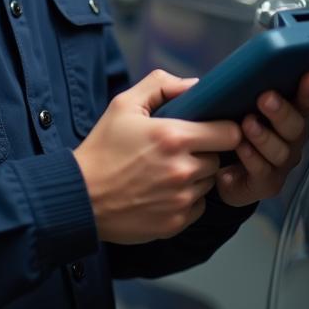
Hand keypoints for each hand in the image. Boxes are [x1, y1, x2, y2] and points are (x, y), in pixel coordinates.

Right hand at [72, 70, 242, 244]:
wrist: (80, 195)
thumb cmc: (102, 147)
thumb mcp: (124, 104)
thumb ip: (161, 85)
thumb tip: (196, 85)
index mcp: (174, 136)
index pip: (229, 133)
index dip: (223, 129)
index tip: (210, 129)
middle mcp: (182, 169)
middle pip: (219, 158)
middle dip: (204, 152)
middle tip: (178, 150)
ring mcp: (180, 199)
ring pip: (208, 182)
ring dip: (195, 175)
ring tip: (166, 170)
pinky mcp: (175, 223)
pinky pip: (198, 206)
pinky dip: (186, 198)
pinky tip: (162, 191)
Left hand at [216, 70, 308, 206]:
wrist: (219, 170)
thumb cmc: (233, 127)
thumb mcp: (236, 106)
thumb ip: (242, 90)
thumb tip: (233, 68)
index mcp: (289, 116)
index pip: (305, 102)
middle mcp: (292, 140)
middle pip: (295, 126)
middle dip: (281, 111)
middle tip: (265, 98)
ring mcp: (282, 164)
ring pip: (280, 150)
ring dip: (264, 136)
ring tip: (248, 123)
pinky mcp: (267, 183)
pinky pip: (263, 170)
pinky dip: (251, 158)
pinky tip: (241, 147)